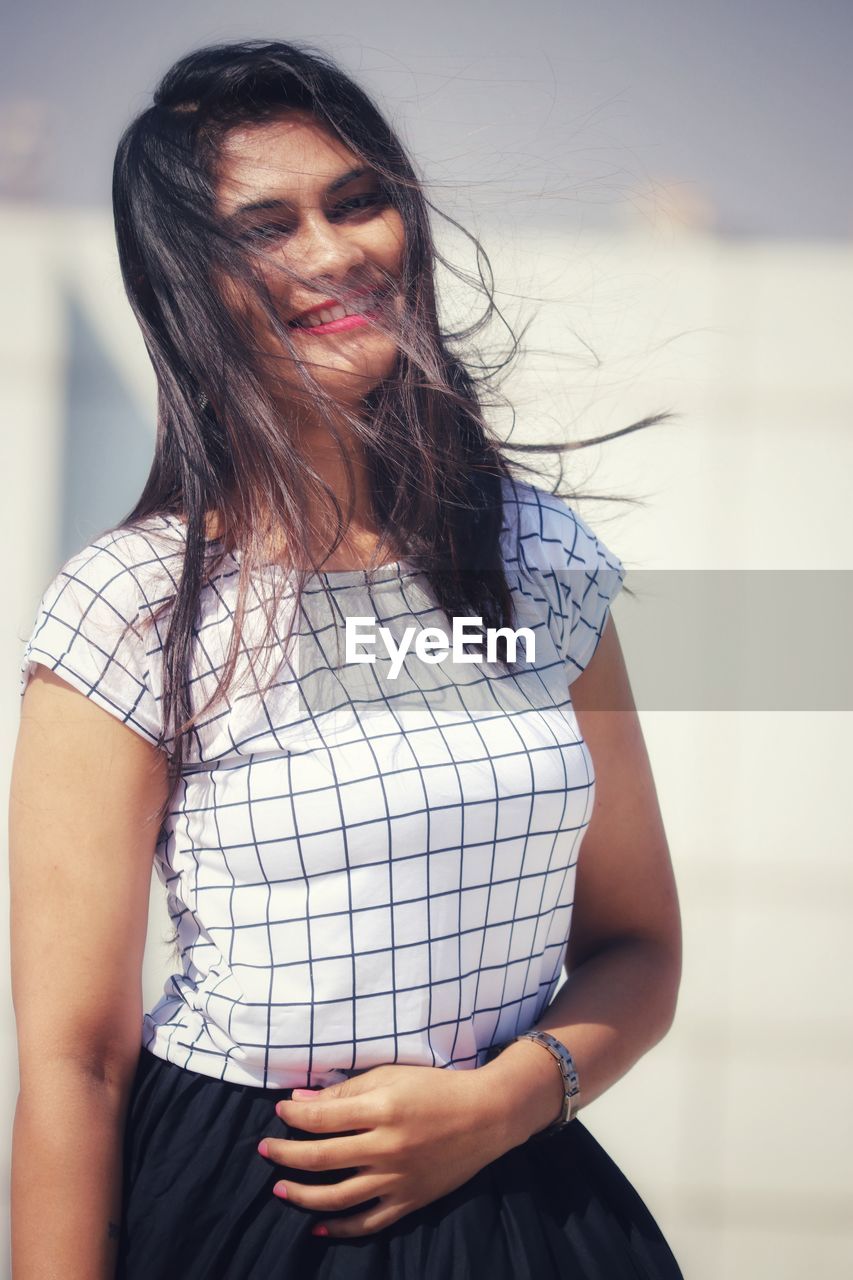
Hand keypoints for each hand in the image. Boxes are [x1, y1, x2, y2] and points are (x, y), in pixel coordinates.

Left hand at [257, 1062, 512, 1237]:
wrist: (486, 1116)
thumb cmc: (436, 1088)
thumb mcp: (392, 1076)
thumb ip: (347, 1091)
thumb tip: (301, 1101)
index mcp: (382, 1108)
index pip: (322, 1117)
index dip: (293, 1116)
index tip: (278, 1112)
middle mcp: (387, 1147)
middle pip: (322, 1157)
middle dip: (285, 1154)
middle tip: (264, 1149)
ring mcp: (397, 1178)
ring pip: (338, 1197)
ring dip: (302, 1195)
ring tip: (280, 1189)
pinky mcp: (409, 1201)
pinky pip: (368, 1222)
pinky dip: (339, 1229)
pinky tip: (316, 1226)